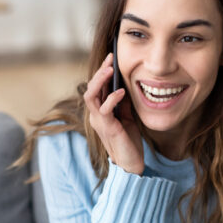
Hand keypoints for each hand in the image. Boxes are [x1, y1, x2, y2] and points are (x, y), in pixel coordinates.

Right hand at [83, 53, 143, 174]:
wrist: (131, 163)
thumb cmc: (129, 141)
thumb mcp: (127, 116)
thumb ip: (123, 102)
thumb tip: (124, 85)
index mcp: (100, 112)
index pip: (97, 88)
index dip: (102, 72)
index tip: (111, 58)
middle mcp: (96, 115)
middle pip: (91, 88)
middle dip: (100, 72)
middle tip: (110, 58)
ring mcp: (99, 121)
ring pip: (91, 96)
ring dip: (100, 81)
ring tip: (110, 69)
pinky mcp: (107, 128)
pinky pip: (104, 109)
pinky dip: (111, 98)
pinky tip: (121, 91)